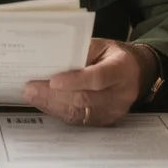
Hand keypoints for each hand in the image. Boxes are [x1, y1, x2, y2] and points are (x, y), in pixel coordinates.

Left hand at [22, 39, 146, 125]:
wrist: (136, 72)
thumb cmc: (112, 56)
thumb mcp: (100, 45)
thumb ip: (80, 52)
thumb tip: (50, 61)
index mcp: (122, 69)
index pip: (98, 78)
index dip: (75, 81)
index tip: (52, 81)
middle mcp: (121, 94)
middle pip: (85, 99)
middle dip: (54, 95)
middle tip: (31, 89)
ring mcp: (114, 111)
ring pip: (79, 112)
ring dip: (52, 105)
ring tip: (32, 96)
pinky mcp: (106, 121)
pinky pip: (79, 119)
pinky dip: (58, 111)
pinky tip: (44, 103)